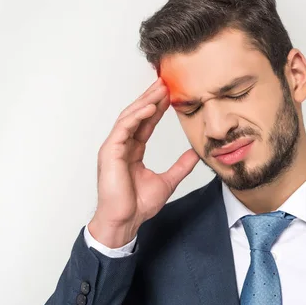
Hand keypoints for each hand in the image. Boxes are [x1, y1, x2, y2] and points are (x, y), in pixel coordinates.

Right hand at [88, 77, 199, 247]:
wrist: (125, 221)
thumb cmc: (138, 205)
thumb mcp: (168, 181)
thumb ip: (180, 166)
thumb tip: (195, 154)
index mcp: (132, 151)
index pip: (146, 123)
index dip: (158, 108)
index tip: (171, 95)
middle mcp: (122, 146)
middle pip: (137, 115)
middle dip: (151, 98)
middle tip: (166, 83)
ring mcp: (114, 148)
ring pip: (129, 117)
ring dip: (145, 101)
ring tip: (159, 89)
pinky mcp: (109, 152)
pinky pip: (123, 128)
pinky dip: (136, 116)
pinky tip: (150, 107)